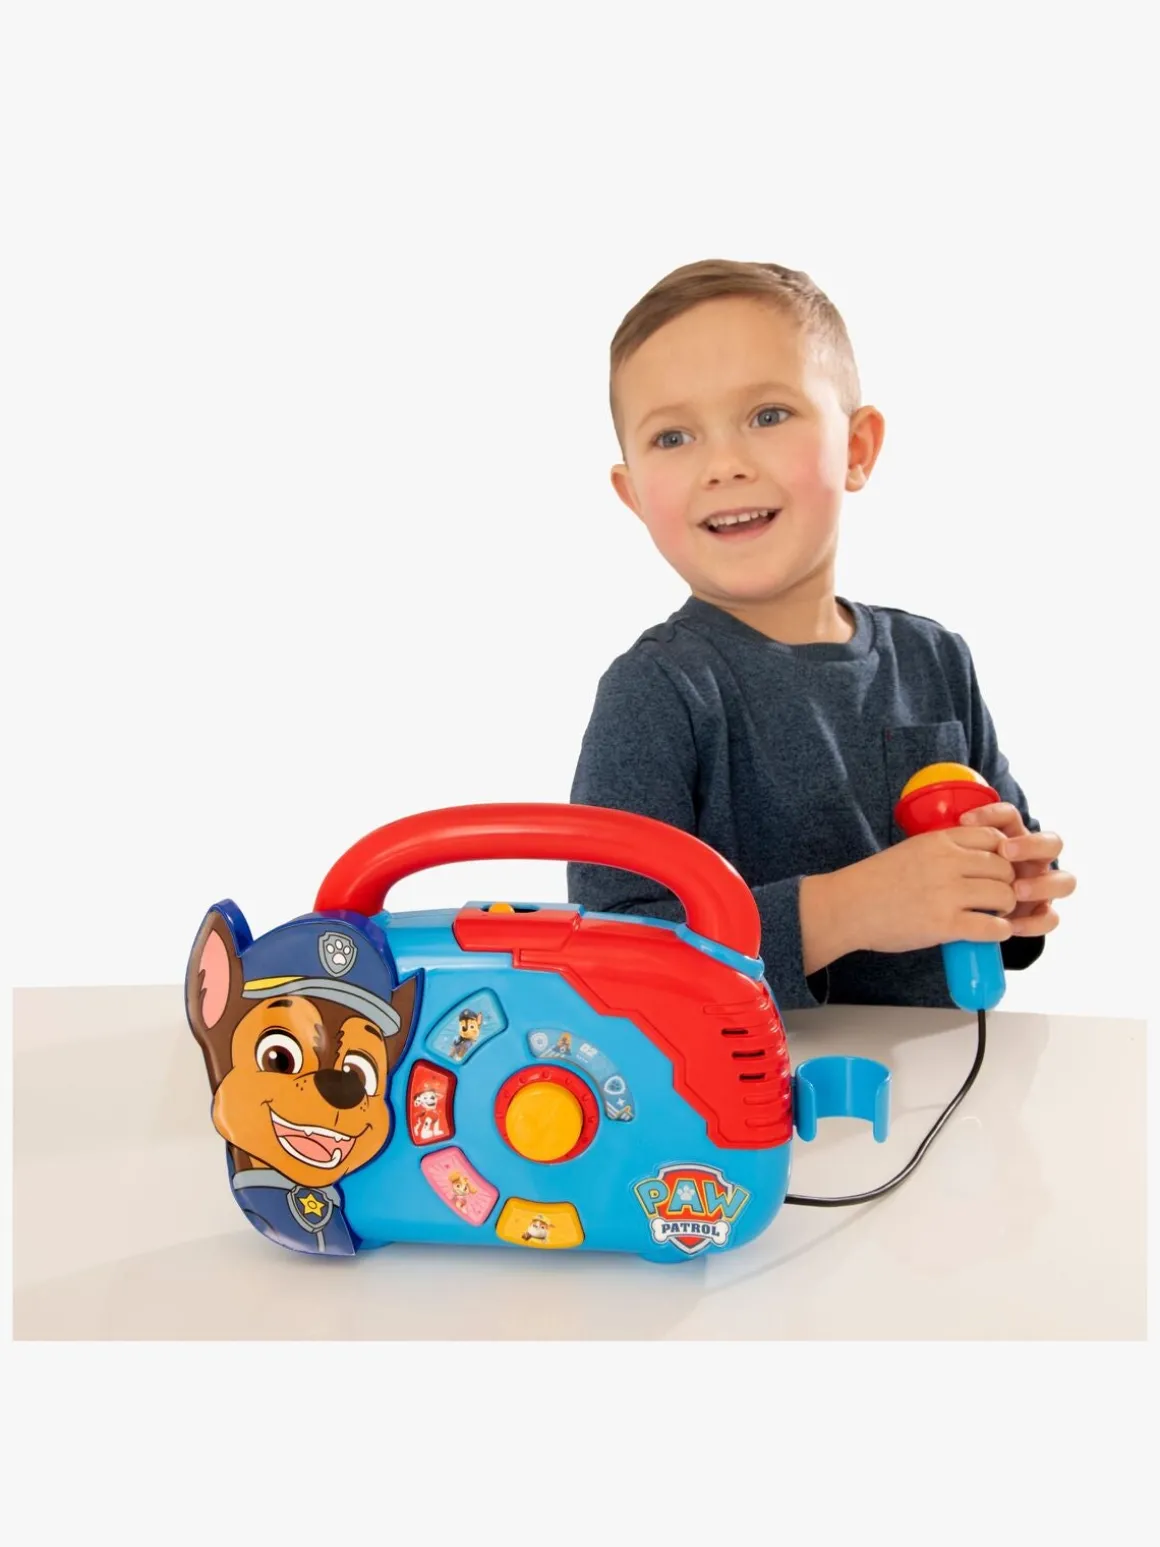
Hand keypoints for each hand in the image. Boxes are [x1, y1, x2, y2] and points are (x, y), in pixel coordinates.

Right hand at [805, 825, 1017, 964]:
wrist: (847, 907)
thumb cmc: (874, 882)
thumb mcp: (910, 851)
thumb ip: (942, 851)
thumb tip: (973, 860)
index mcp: (939, 841)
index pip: (994, 838)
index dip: (1003, 855)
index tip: (997, 869)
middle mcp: (947, 863)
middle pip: (1004, 867)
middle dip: (1008, 883)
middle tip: (998, 897)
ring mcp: (947, 894)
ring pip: (1004, 895)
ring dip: (1006, 908)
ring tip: (996, 915)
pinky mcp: (944, 925)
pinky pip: (991, 927)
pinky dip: (999, 932)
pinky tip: (993, 933)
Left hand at [959, 802, 1075, 936]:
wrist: (959, 911)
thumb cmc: (952, 884)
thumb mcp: (950, 864)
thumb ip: (951, 850)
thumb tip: (935, 838)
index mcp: (1011, 838)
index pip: (1009, 817)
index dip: (992, 815)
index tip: (965, 821)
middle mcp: (1033, 859)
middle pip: (1052, 843)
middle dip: (1031, 845)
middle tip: (1007, 852)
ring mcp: (1042, 886)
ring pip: (1064, 881)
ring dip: (1041, 884)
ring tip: (1016, 891)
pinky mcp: (1041, 913)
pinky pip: (1050, 918)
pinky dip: (1033, 922)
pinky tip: (1011, 926)